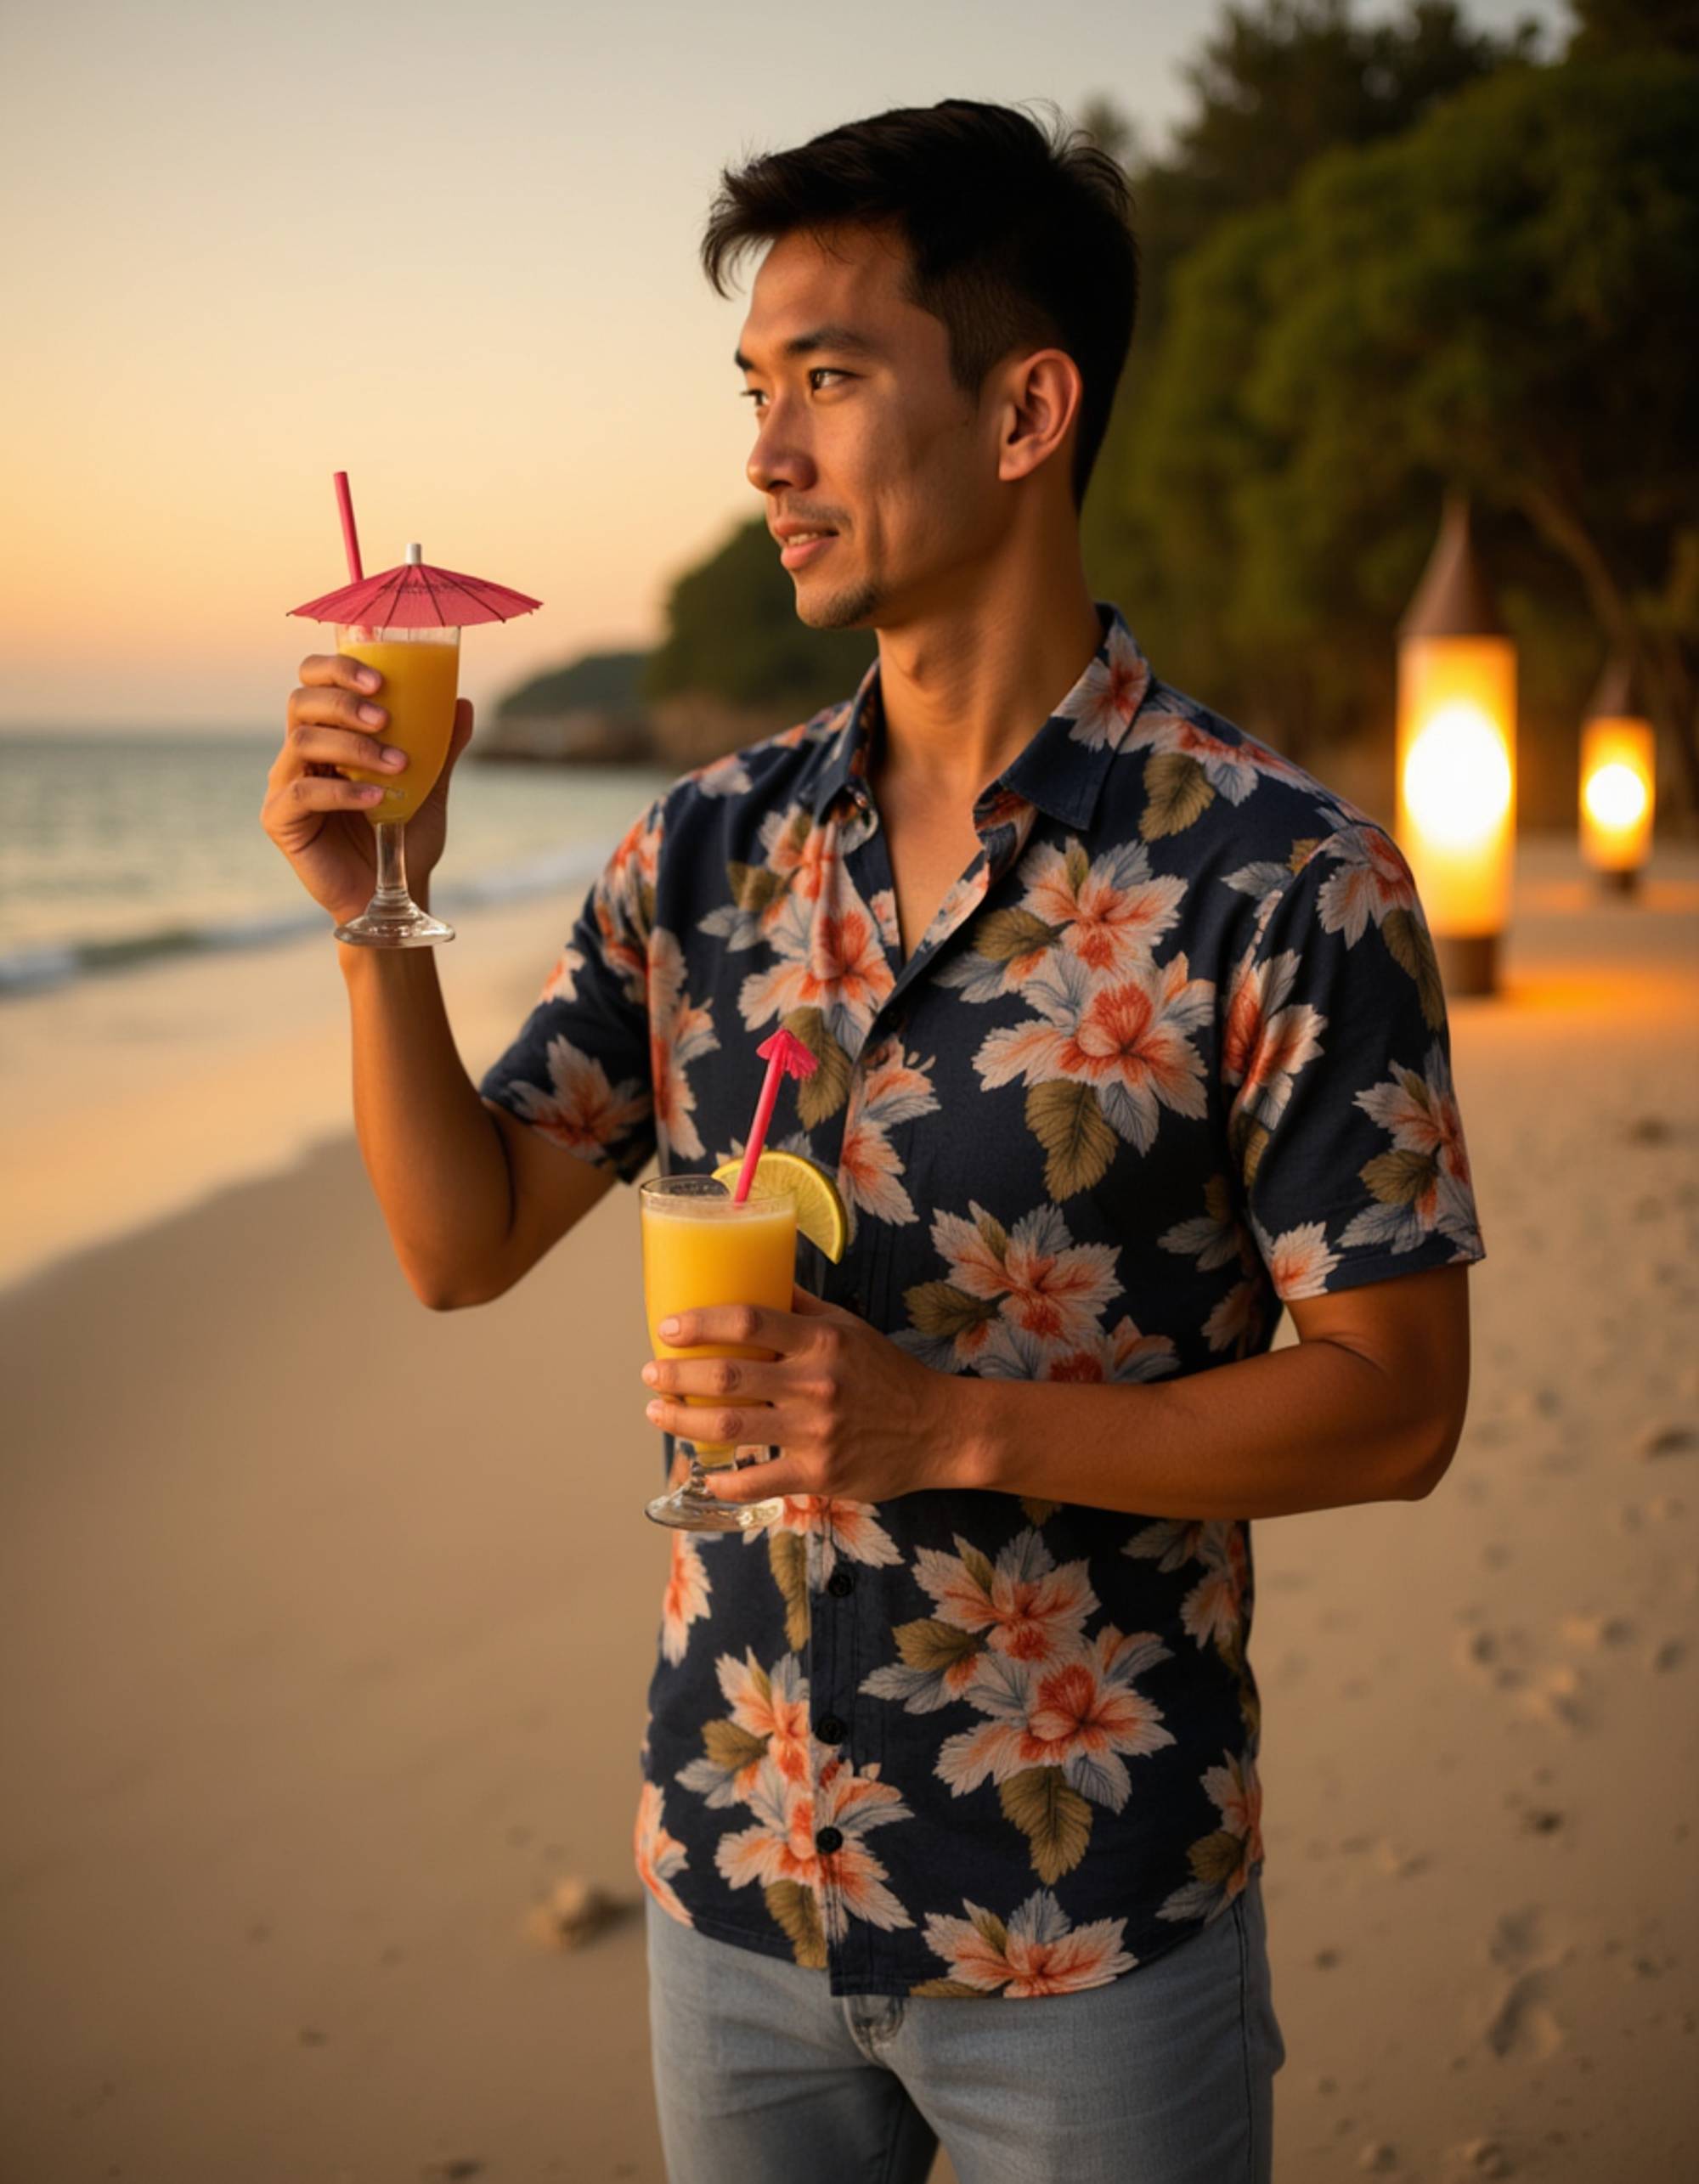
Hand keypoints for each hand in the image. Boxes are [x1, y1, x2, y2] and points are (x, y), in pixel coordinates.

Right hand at [261, 652, 475, 926]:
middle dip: (344, 701)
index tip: (381, 681)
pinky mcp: (280, 819)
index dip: (338, 668)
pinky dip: (343, 791)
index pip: (315, 680)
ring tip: (396, 766)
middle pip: (302, 701)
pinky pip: (303, 792)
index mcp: (329, 733)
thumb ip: (441, 747)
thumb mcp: (430, 787)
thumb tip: (463, 703)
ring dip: (354, 748)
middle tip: (385, 717)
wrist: (394, 889)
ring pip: (303, 741)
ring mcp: (285, 783)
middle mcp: (300, 752)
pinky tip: (376, 799)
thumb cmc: (404, 836)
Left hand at [640, 1286, 963, 1506]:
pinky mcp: (820, 1473)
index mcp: (821, 1341)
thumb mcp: (848, 1327)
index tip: (667, 1328)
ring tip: (659, 1414)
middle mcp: (816, 1383)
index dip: (700, 1322)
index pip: (749, 1319)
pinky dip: (725, 1482)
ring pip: (731, 1426)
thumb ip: (802, 1306)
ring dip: (683, 1421)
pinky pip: (758, 1481)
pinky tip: (706, 1476)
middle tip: (651, 1373)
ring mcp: (816, 1431)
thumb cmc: (886, 1373)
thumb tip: (758, 1273)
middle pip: (727, 1375)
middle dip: (677, 1374)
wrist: (937, 1429)